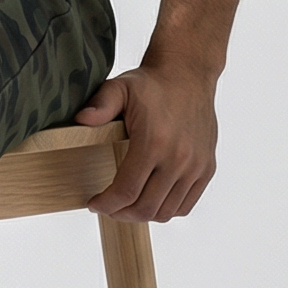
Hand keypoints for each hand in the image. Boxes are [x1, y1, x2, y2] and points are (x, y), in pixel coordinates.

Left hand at [76, 62, 218, 222]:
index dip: (106, 204)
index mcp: (154, 142)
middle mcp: (179, 158)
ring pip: (166, 212)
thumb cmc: (151, 83)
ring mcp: (196, 165)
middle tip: (107, 207)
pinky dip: (165, 210)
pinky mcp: (207, 168)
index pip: (127, 191)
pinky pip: (185, 205)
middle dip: (121, 213)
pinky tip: (150, 199)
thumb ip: (100, 105)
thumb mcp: (120, 87)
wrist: (188, 74)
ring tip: (126, 205)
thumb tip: (80, 119)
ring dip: (142, 214)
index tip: (93, 204)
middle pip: (146, 207)